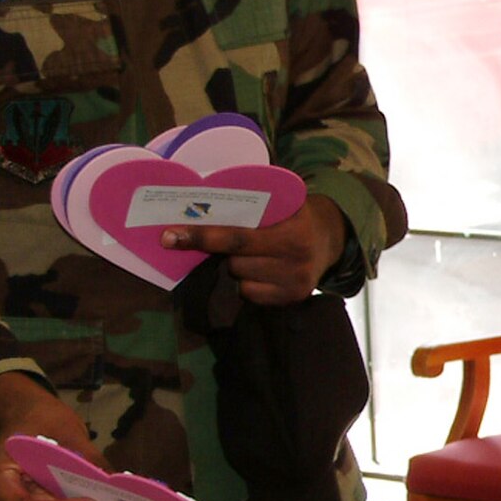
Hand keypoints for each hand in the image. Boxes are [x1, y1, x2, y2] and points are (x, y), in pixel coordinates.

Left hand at [161, 193, 346, 305]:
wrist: (330, 237)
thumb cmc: (295, 214)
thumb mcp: (281, 201)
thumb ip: (252, 202)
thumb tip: (199, 203)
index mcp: (292, 231)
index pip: (236, 237)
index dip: (201, 237)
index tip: (170, 236)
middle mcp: (296, 260)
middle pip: (234, 262)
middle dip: (221, 252)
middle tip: (218, 242)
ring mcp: (296, 283)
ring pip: (240, 279)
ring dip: (235, 267)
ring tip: (251, 254)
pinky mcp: (293, 299)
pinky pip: (251, 294)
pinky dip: (248, 282)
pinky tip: (260, 270)